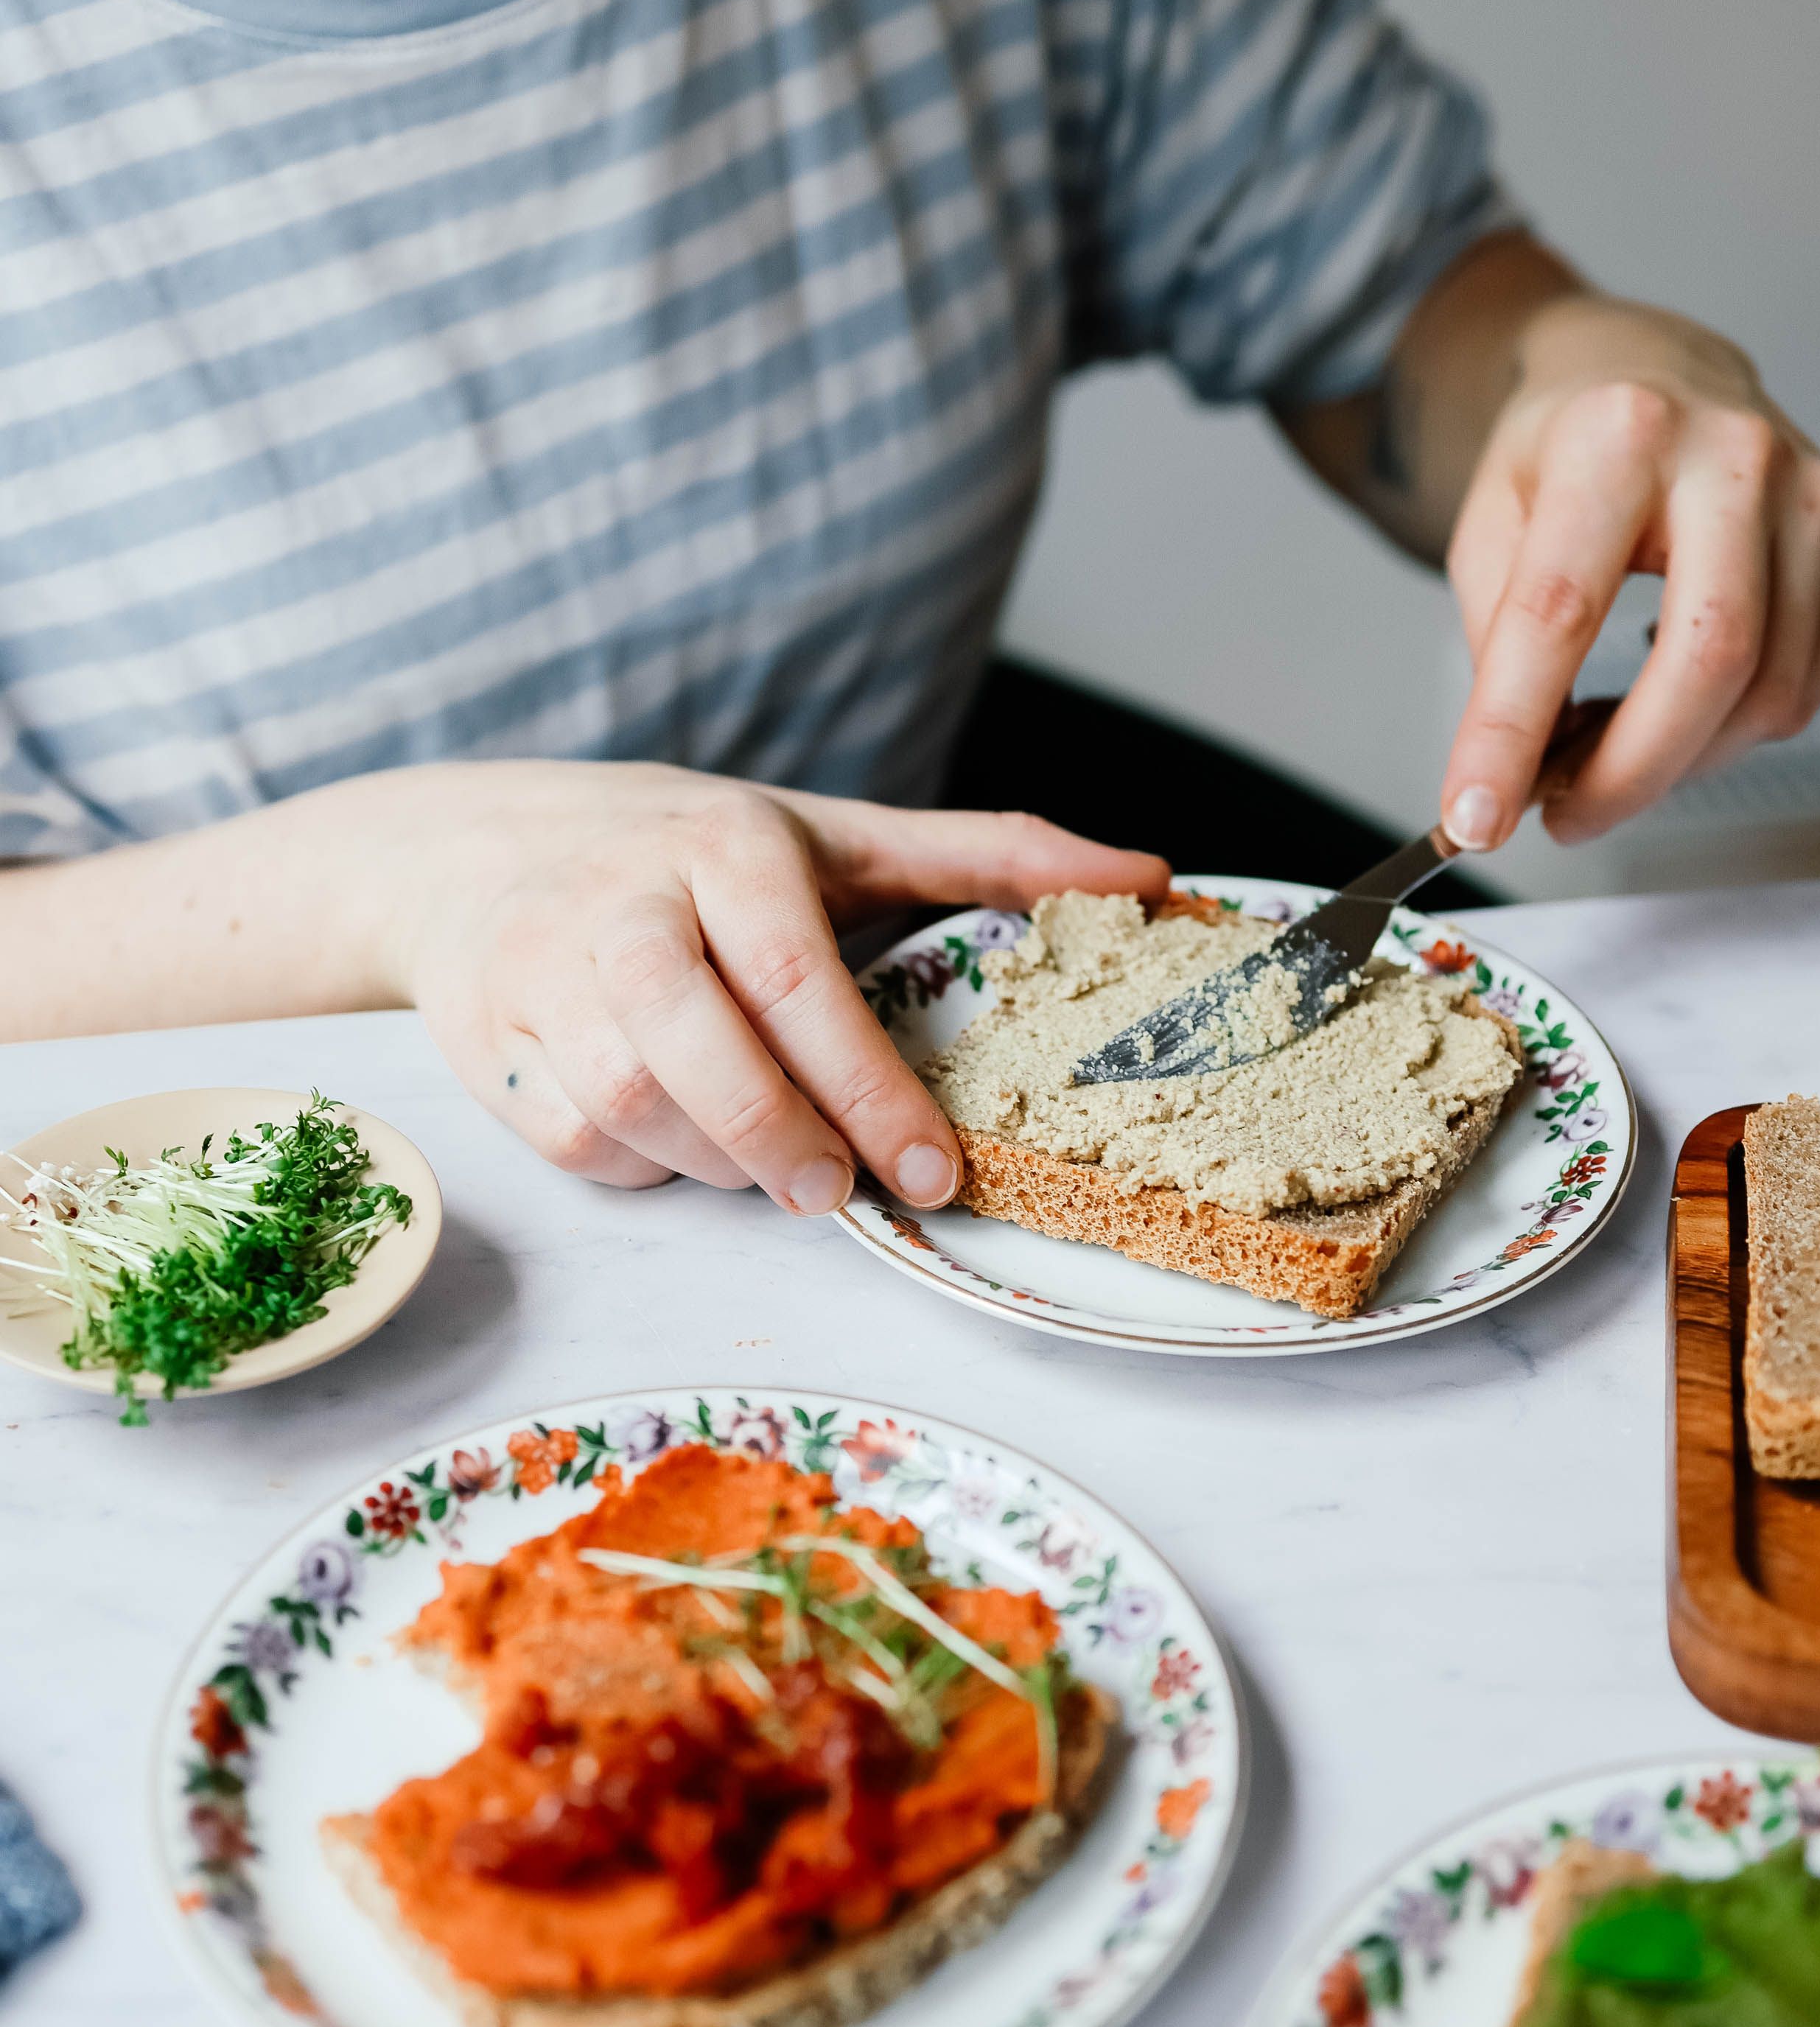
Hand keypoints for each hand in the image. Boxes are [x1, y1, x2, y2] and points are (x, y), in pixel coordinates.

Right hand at [387, 762, 1165, 1203]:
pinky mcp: (486, 1045)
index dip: (871, 1091)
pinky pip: (576, 1142)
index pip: (801, 983)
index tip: (935, 1175)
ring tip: (767, 1157)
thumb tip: (1145, 874)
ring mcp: (539, 975)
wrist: (466, 849)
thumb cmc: (679, 849)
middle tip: (839, 1192)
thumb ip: (985, 854)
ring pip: (633, 1108)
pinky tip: (675, 1137)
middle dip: (780, 1142)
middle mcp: (622, 903)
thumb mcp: (831, 834)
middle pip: (699, 1053)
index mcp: (724, 845)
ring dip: (714, 1159)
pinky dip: (639, 1164)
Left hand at [1438, 295, 1819, 847]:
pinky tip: (1681, 705)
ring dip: (1680, 760)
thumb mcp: (1489, 525)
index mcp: (1620, 438)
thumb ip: (1497, 649)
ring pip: (1767, 694)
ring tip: (1614, 749)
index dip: (1512, 730)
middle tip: (1566, 815)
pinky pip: (1808, 688)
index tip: (1476, 813)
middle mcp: (1735, 456)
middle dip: (1628, 773)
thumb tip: (1514, 777)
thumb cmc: (1570, 451)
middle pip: (1706, 660)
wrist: (1654, 373)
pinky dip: (1735, 729)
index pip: (1561, 611)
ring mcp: (1813, 499)